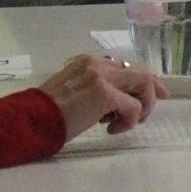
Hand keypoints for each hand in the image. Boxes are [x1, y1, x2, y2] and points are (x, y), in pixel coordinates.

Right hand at [38, 53, 165, 138]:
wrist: (31, 119)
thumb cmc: (49, 111)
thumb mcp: (76, 91)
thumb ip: (98, 88)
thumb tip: (121, 100)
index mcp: (90, 62)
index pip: (127, 66)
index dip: (146, 80)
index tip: (158, 93)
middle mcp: (98, 64)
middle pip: (141, 73)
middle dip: (151, 93)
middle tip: (147, 114)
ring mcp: (102, 77)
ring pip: (143, 85)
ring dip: (140, 108)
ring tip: (121, 124)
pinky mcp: (105, 94)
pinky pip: (134, 107)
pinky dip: (129, 121)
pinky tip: (111, 129)